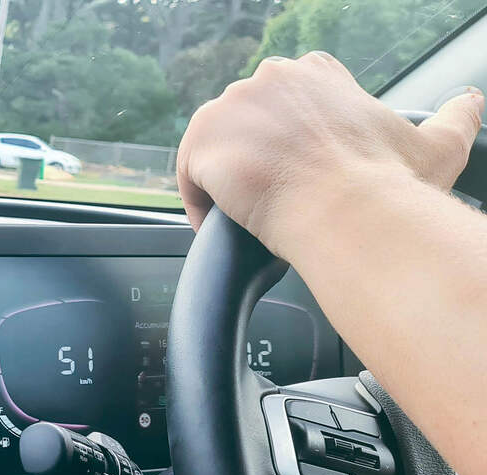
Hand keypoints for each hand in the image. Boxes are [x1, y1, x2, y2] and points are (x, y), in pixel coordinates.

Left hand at [176, 51, 482, 258]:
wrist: (349, 212)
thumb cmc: (390, 185)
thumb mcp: (437, 144)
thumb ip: (456, 118)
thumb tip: (472, 101)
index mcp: (314, 73)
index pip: (283, 97)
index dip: (285, 137)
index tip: (295, 167)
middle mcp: (268, 78)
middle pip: (243, 123)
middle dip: (253, 158)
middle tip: (272, 197)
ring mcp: (231, 107)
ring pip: (214, 148)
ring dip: (225, 180)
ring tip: (247, 215)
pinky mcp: (203, 142)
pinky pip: (189, 177)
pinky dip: (200, 204)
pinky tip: (222, 227)